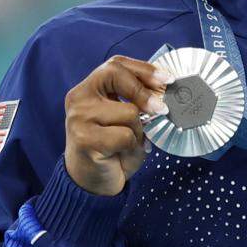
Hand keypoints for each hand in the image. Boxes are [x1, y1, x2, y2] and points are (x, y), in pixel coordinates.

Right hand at [63, 56, 168, 196]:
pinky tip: (121, 154)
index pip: (115, 65)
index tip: (168, 79)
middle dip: (145, 92)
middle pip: (116, 76)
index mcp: (88, 89)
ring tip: (129, 143)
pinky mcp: (84, 139)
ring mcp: (78, 118)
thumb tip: (168, 91)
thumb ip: (137, 102)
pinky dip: (132, 146)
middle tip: (162, 108)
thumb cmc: (112, 147)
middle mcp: (79, 98)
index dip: (144, 69)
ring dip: (139, 130)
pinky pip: (126, 136)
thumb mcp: (125, 118)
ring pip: (128, 112)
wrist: (91, 181)